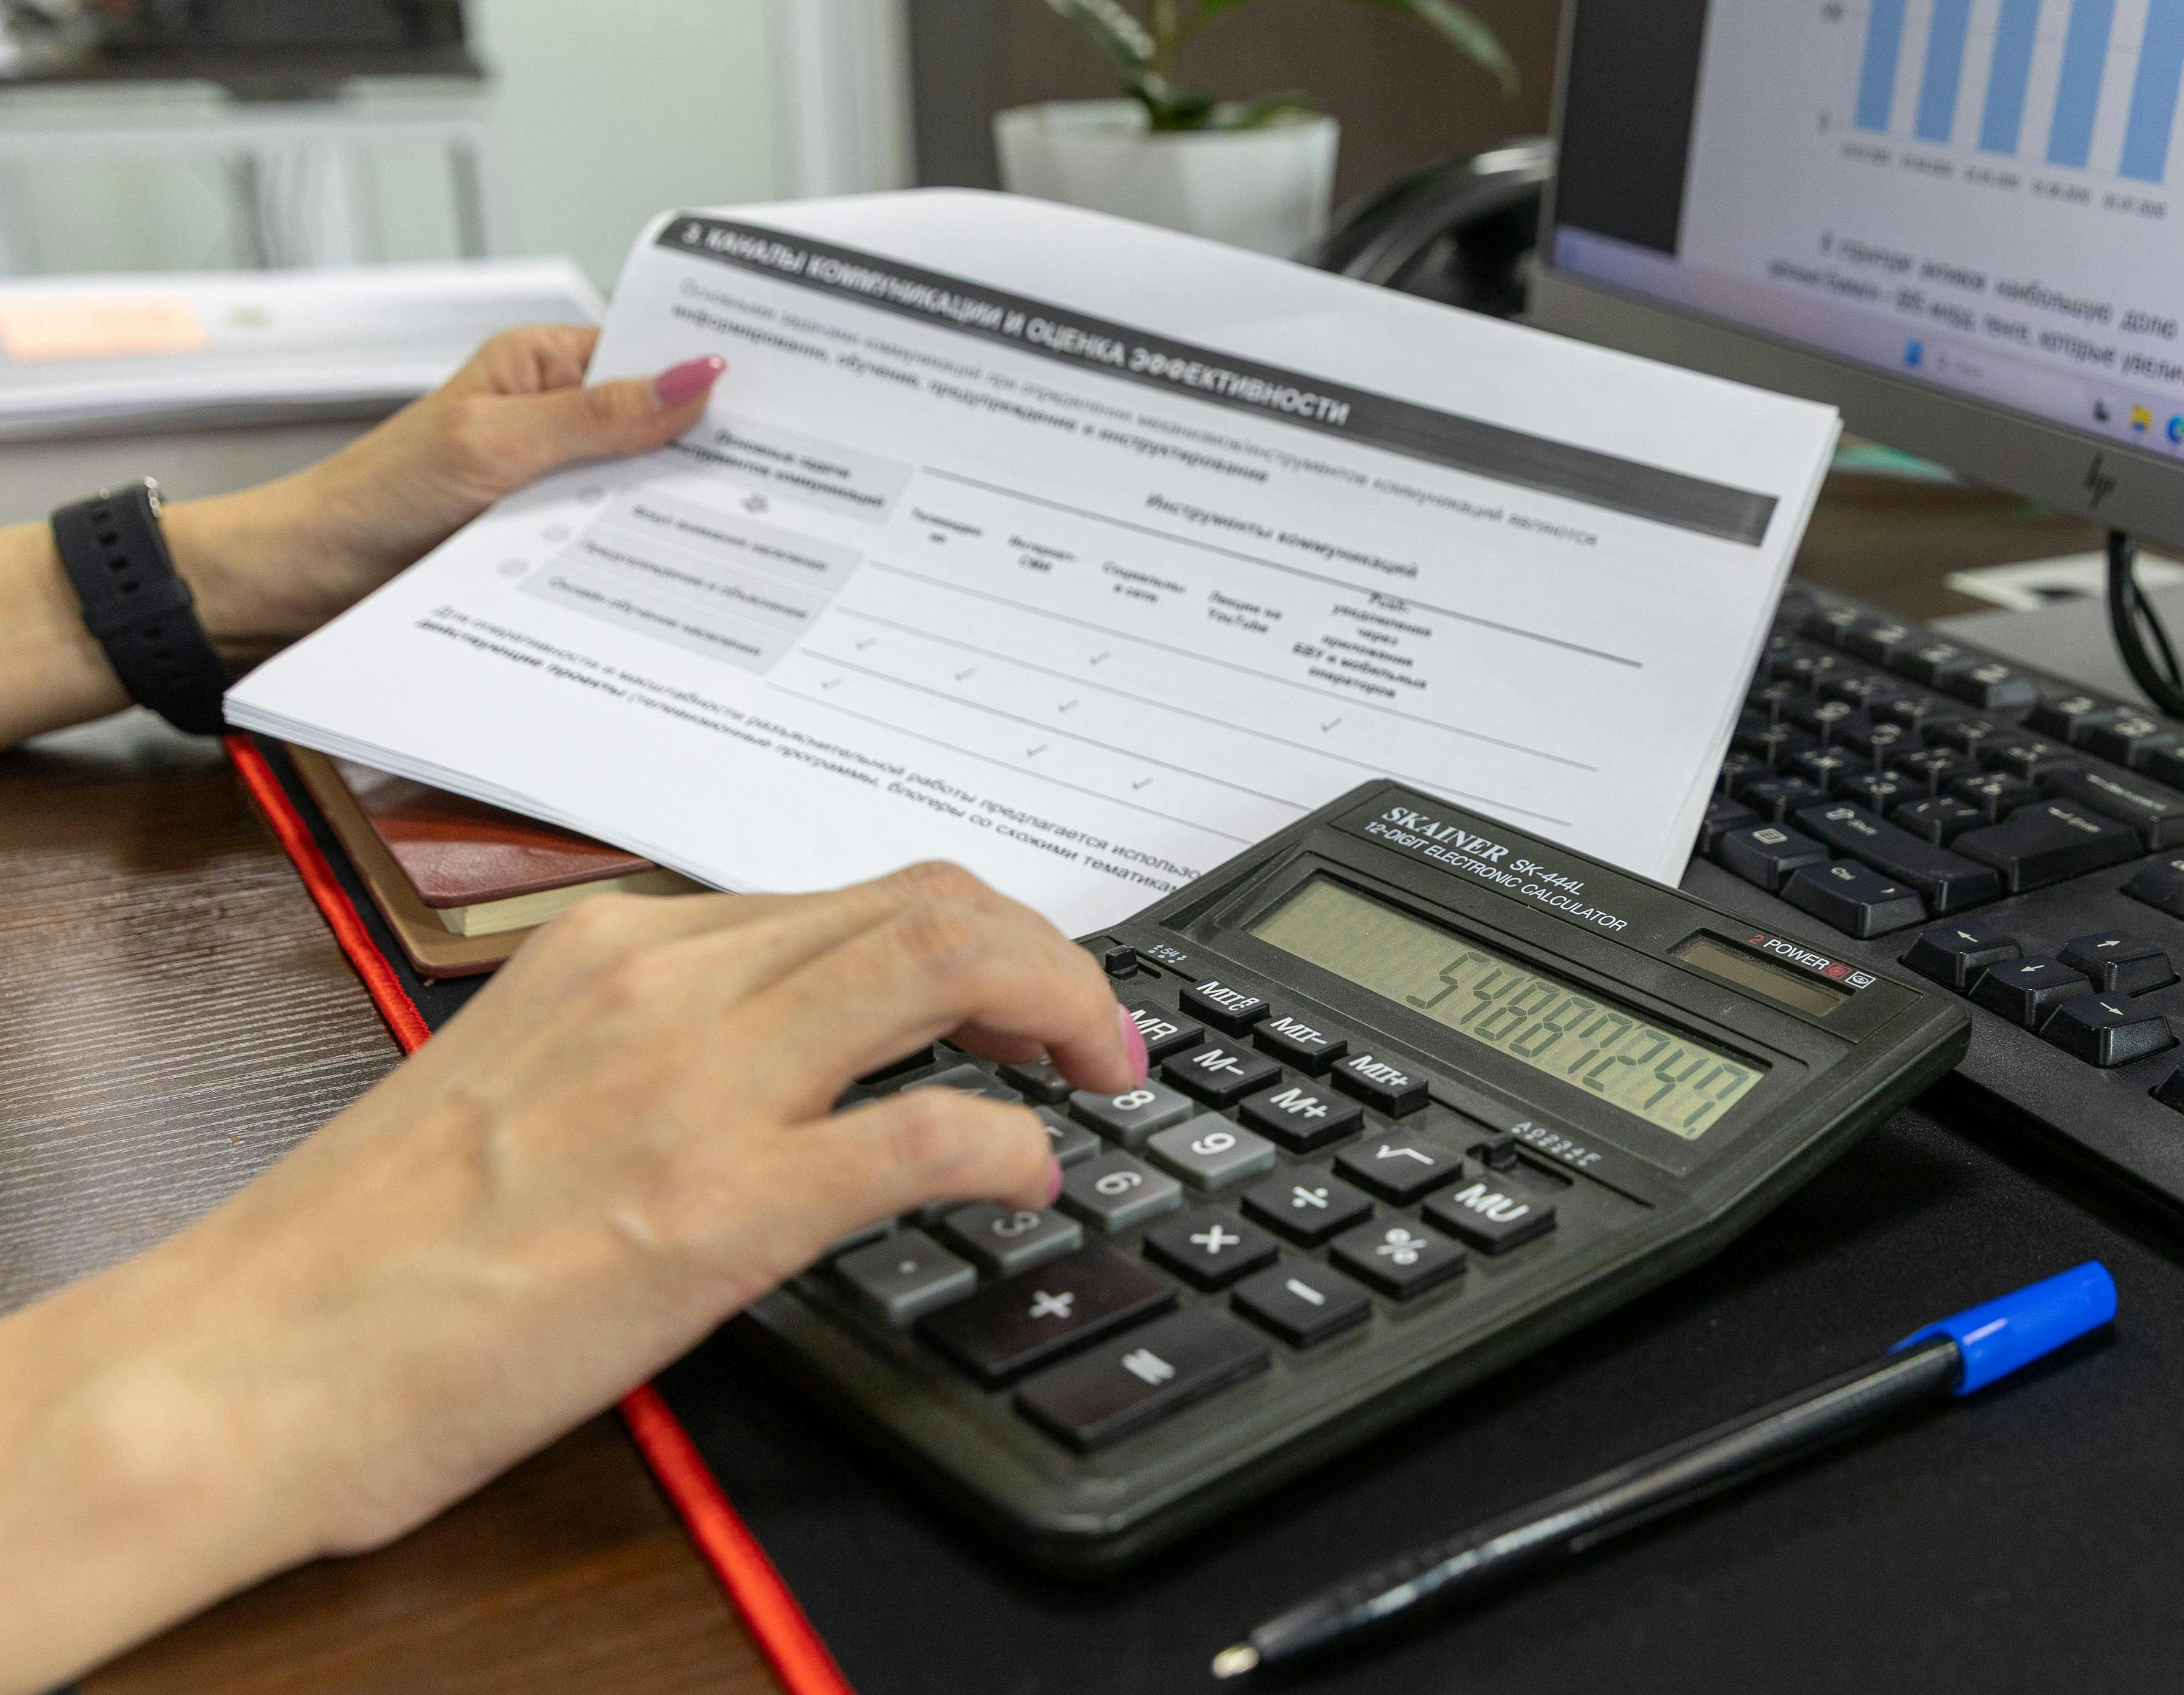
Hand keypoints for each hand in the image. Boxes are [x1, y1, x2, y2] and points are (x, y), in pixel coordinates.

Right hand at [0, 864, 1146, 1691]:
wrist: (253, 1357)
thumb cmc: (372, 1245)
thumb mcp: (529, 1082)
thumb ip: (658, 1041)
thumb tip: (788, 1055)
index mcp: (618, 946)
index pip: (849, 896)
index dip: (972, 933)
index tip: (1018, 989)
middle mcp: (666, 983)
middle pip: (924, 901)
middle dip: (1045, 952)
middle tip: (1094, 1027)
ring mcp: (697, 1086)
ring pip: (944, 964)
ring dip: (1057, 1006)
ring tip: (1096, 1071)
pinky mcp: (718, 1206)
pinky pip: (925, 1132)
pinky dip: (1010, 1145)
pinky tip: (1031, 1180)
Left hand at [170, 325, 726, 661]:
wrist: (306, 582)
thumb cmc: (374, 497)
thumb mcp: (493, 444)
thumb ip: (596, 418)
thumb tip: (692, 377)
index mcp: (539, 365)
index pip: (647, 350)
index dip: (709, 367)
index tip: (780, 393)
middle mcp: (552, 418)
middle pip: (657, 424)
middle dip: (711, 447)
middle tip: (786, 474)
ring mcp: (553, 482)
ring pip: (642, 489)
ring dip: (679, 511)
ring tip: (749, 528)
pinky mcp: (547, 540)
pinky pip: (614, 541)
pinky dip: (645, 555)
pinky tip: (687, 571)